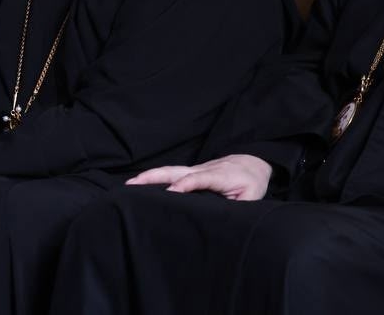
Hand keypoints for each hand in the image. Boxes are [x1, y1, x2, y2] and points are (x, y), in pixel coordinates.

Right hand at [125, 154, 271, 200]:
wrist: (253, 163)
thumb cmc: (251, 183)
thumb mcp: (251, 198)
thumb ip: (236, 208)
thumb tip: (220, 220)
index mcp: (219, 176)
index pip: (198, 179)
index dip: (185, 185)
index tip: (170, 192)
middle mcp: (204, 169)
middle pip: (176, 170)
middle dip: (155, 176)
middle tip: (133, 183)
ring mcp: (196, 169)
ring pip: (171, 170)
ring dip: (150, 176)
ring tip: (130, 184)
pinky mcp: (193, 171)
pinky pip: (173, 174)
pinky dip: (157, 177)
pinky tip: (143, 184)